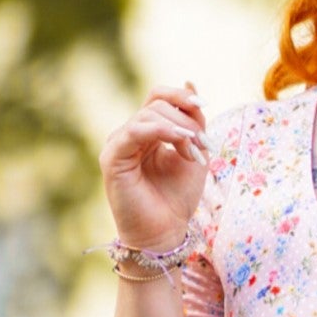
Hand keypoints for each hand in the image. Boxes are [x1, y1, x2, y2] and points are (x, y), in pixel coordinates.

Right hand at [98, 81, 210, 250]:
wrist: (164, 233)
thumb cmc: (177, 198)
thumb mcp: (194, 154)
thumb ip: (194, 123)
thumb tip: (191, 83)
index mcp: (147, 132)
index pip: (158, 97)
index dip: (180, 96)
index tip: (204, 105)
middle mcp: (130, 134)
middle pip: (156, 104)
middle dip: (186, 121)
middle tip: (203, 146)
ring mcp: (118, 144)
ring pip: (148, 115)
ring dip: (178, 129)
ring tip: (194, 151)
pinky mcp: (112, 158)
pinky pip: (134, 131)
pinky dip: (159, 130)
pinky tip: (178, 139)